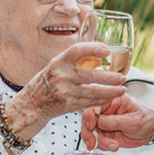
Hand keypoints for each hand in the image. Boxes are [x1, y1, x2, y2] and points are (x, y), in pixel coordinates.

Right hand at [6, 42, 127, 139]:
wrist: (30, 105)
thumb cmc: (46, 81)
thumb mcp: (56, 66)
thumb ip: (74, 61)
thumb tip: (100, 54)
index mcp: (58, 62)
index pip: (77, 51)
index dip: (93, 49)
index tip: (107, 51)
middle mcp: (61, 76)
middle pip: (91, 76)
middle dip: (110, 78)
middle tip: (123, 77)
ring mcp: (65, 92)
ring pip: (93, 92)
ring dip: (111, 92)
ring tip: (123, 90)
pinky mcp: (68, 105)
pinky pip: (90, 102)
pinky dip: (102, 100)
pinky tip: (111, 97)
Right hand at [81, 94, 153, 150]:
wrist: (152, 130)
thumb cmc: (147, 119)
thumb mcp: (134, 120)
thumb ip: (117, 121)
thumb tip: (100, 121)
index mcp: (113, 100)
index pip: (95, 105)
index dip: (89, 116)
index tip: (91, 126)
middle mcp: (106, 111)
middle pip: (88, 120)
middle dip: (89, 133)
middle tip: (93, 143)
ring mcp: (104, 123)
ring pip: (92, 133)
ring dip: (99, 142)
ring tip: (113, 146)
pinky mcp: (105, 134)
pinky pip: (98, 141)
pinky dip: (103, 146)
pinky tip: (113, 146)